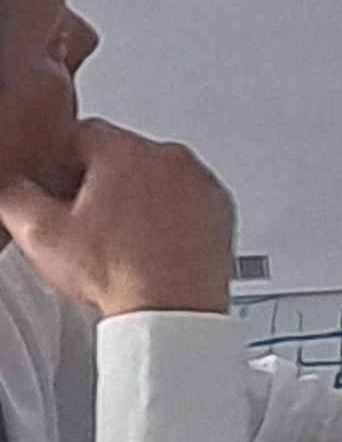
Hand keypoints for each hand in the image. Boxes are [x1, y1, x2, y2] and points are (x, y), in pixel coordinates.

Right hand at [0, 121, 236, 317]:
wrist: (171, 309)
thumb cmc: (118, 271)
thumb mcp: (41, 232)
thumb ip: (15, 196)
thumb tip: (11, 186)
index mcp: (127, 152)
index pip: (79, 132)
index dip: (56, 160)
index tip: (51, 181)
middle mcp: (172, 158)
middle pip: (120, 154)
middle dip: (95, 179)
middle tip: (79, 216)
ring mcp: (201, 183)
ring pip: (155, 175)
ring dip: (134, 195)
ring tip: (114, 235)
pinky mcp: (220, 209)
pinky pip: (185, 198)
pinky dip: (168, 212)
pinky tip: (147, 241)